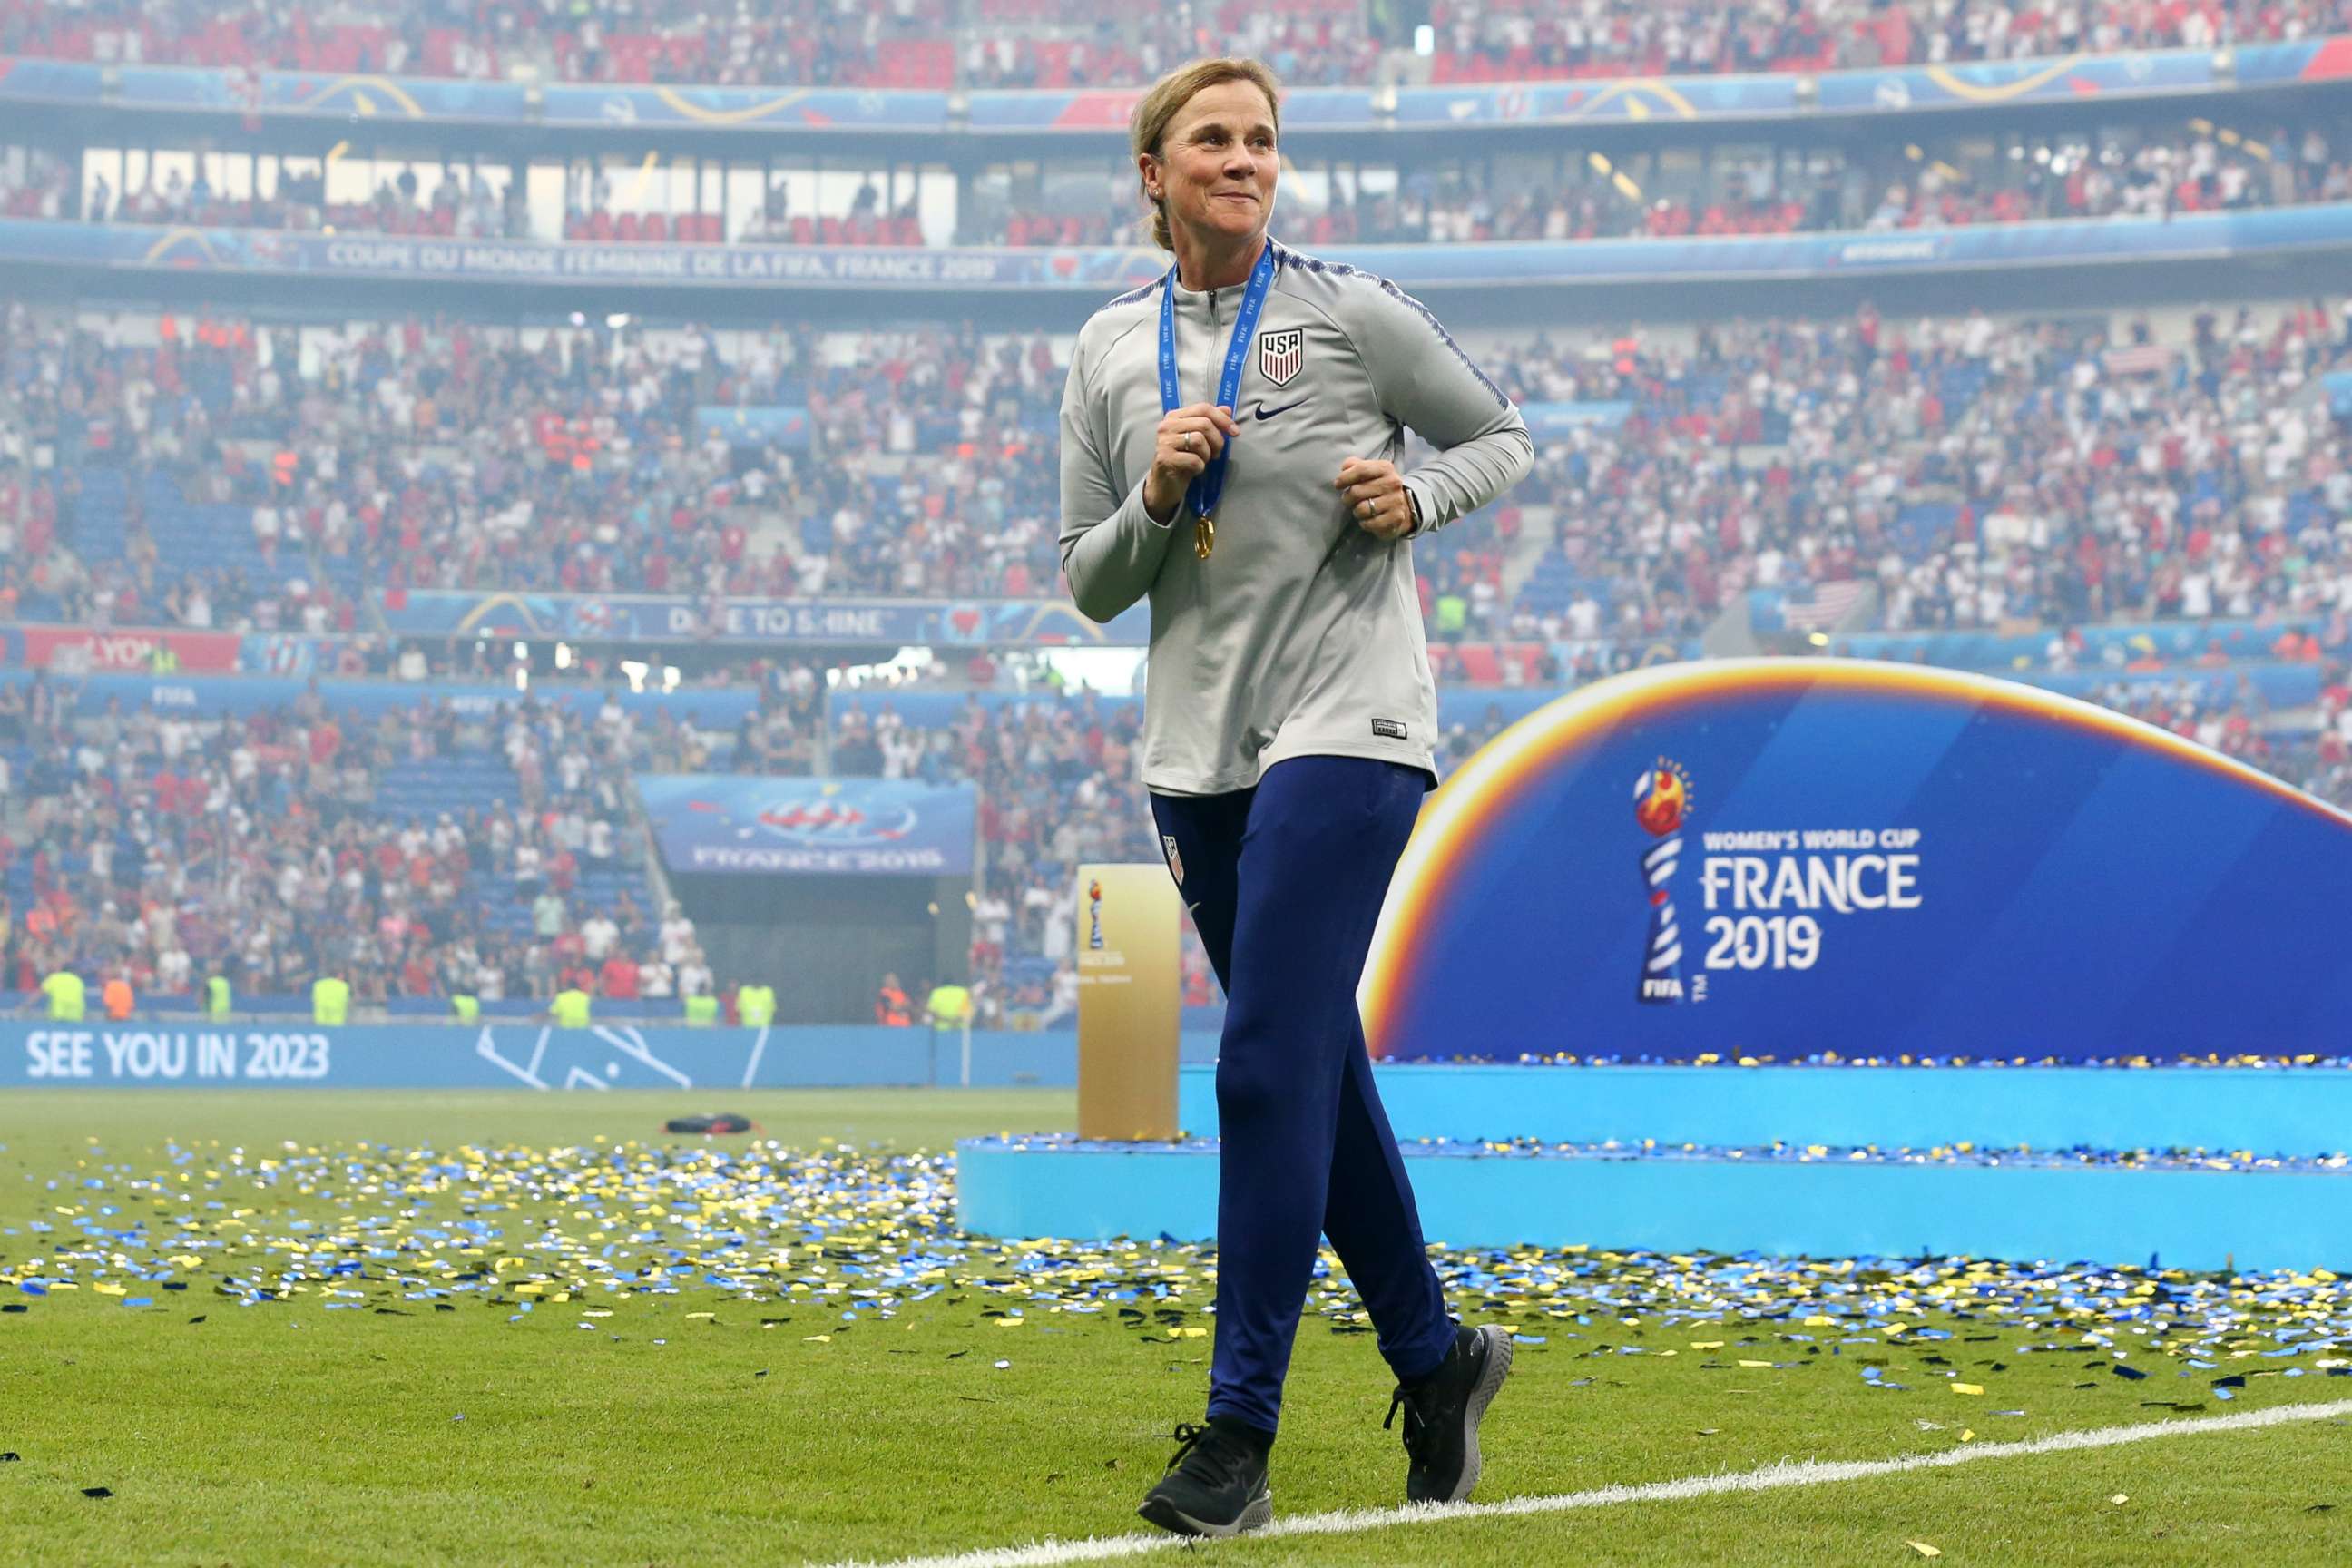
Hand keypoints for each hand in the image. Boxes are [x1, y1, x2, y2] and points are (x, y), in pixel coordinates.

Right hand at [1143, 403, 1241, 523]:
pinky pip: (1194, 459)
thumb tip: (1227, 410)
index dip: (1223, 419)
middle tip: (1217, 452)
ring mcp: (1164, 442)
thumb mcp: (1197, 438)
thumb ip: (1210, 422)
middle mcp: (1167, 426)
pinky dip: (1200, 466)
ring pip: (1199, 440)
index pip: (1203, 408)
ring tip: (1203, 460)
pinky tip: (1195, 469)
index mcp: (1175, 416)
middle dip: (1217, 440)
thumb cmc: (1183, 459)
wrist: (1164, 484)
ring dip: (1208, 454)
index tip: (1235, 432)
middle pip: (1204, 424)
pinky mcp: (1165, 459)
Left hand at [1335, 457, 1414, 540]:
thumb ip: (1354, 465)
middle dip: (1347, 498)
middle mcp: (1393, 483)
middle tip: (1350, 499)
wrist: (1402, 504)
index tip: (1338, 484)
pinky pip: (1369, 523)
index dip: (1345, 478)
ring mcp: (1396, 501)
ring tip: (1361, 509)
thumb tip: (1344, 468)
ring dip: (1356, 511)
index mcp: (1385, 468)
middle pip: (1356, 491)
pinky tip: (1369, 518)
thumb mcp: (1368, 470)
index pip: (1361, 470)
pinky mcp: (1395, 518)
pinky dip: (1365, 523)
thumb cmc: (1377, 486)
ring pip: (1361, 509)